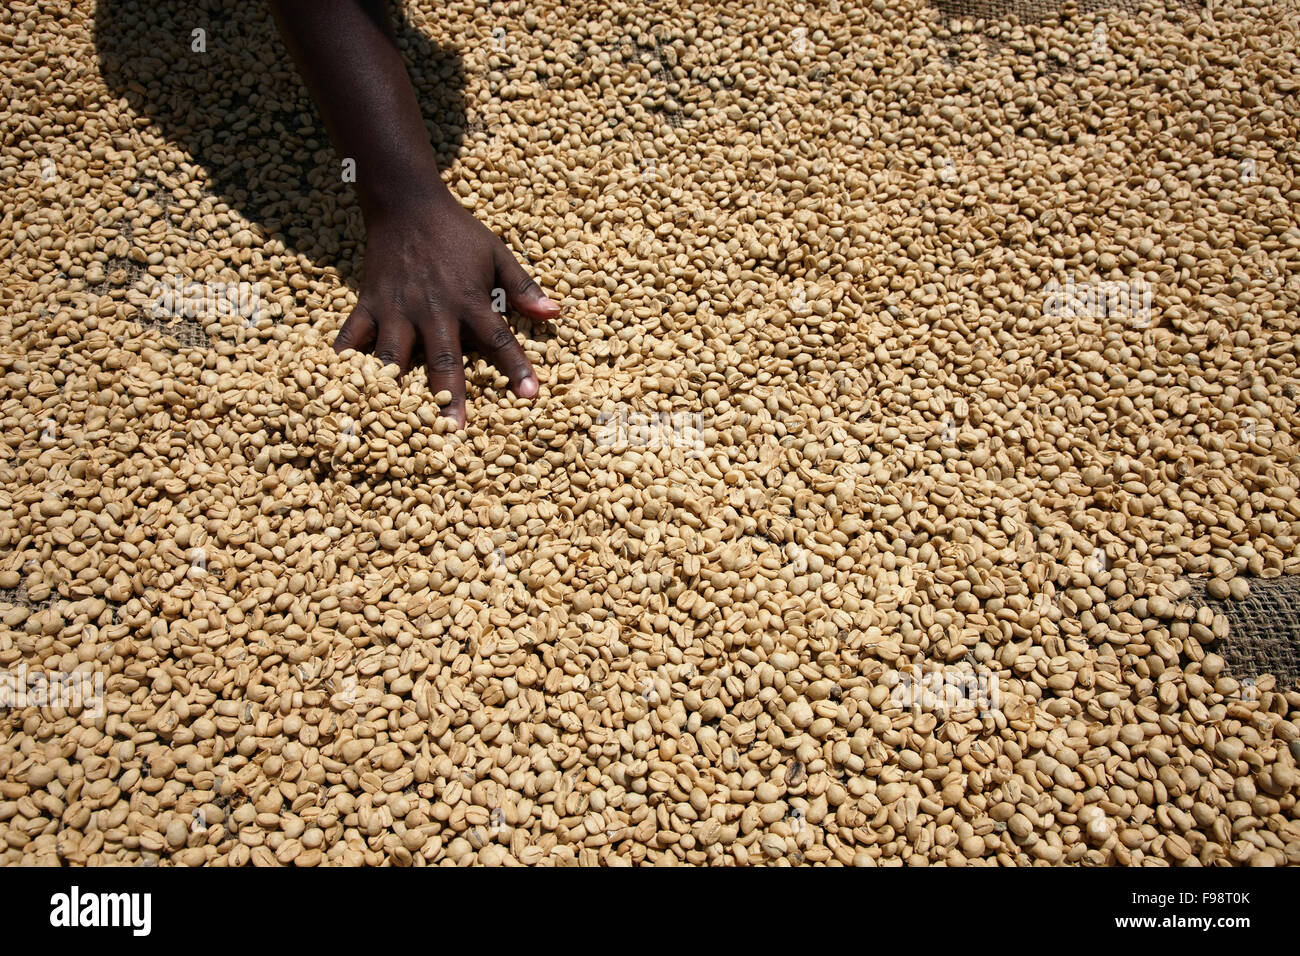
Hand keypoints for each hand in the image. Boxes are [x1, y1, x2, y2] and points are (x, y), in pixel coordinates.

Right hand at [335, 185, 559, 426]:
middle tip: (453, 432)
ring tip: (394, 425)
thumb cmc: (457, 233)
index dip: (515, 367)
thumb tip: (555, 314)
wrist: (406, 203)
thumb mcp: (497, 254)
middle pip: (443, 360)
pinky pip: (353, 337)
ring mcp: (397, 309)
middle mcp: (433, 310)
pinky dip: (345, 362)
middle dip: (450, 397)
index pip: (498, 339)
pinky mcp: (368, 304)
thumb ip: (524, 288)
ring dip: (396, 391)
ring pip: (394, 357)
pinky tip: (339, 389)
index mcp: (469, 300)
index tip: (530, 396)